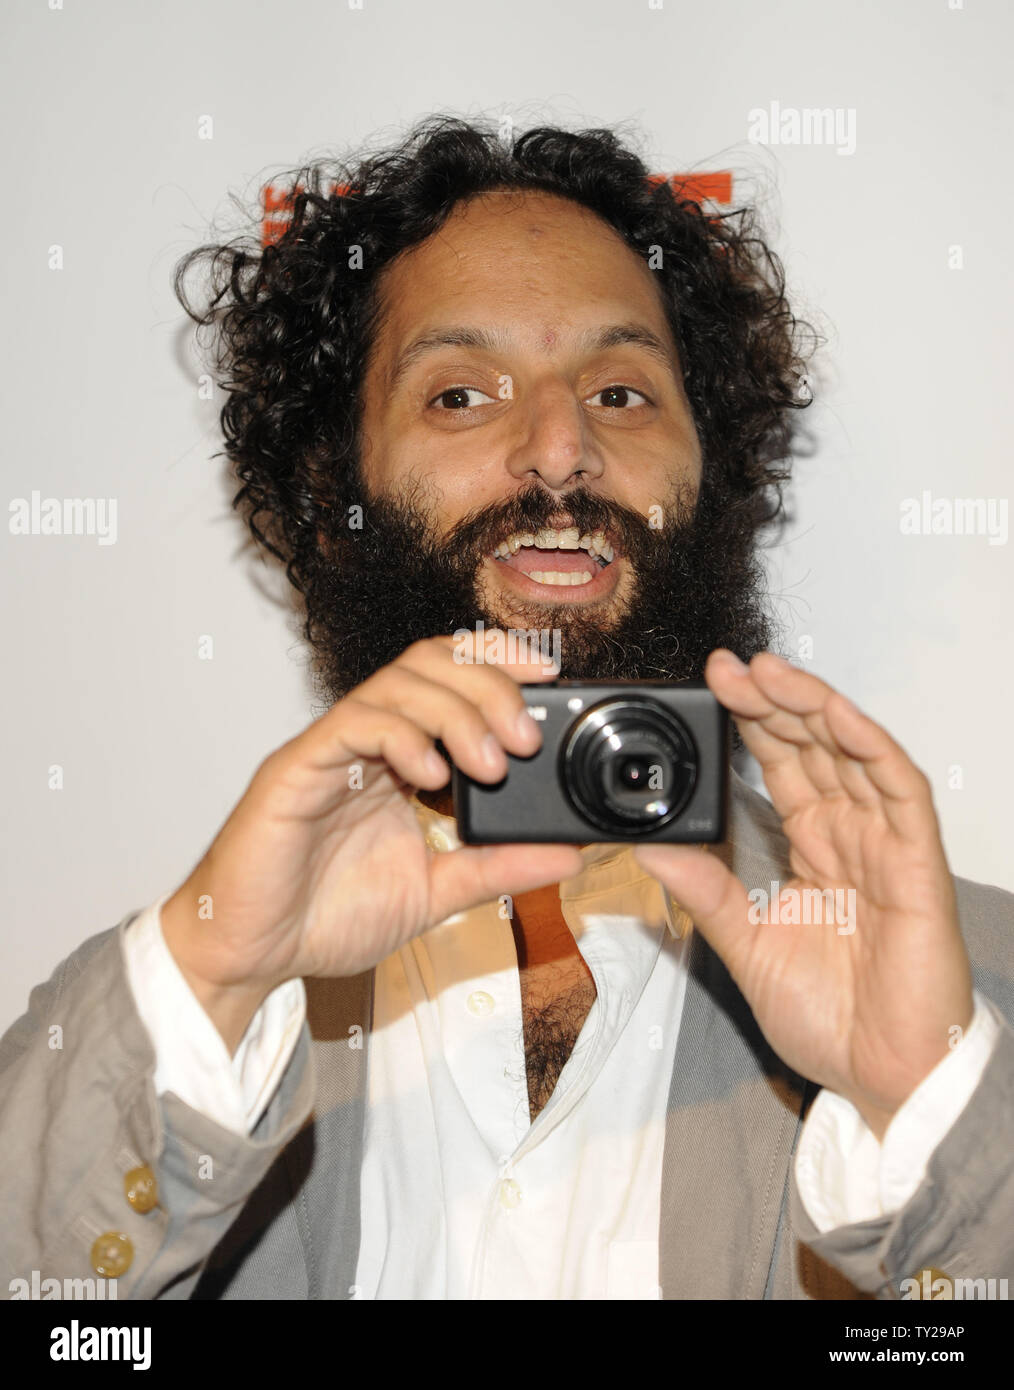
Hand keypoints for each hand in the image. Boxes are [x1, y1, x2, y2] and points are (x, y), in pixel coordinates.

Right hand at [162, 633, 581, 1052]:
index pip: (452, 679)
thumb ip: (497, 869)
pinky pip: (352, 725)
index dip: (500, 665)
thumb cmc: (324, 916)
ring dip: (456, 712)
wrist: (252, 955)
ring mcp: (332, 750)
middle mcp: (368, 743)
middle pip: (431, 664)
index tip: (550, 682)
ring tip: (490, 763)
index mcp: (400, 760)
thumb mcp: (435, 893)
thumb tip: (566, 856)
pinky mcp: (298, 768)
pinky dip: (400, 738)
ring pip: (397, 684)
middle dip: (489, 685)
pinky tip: (429, 776)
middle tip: (526, 737)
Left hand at [633, 649, 973, 1140]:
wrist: (882, 1077)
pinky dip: (868, 747)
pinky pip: (898, 791)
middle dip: (770, 699)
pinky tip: (834, 715)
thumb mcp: (747, 945)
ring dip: (812, 706)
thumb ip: (707, 893)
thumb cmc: (830, 1017)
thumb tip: (651, 848)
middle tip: (725, 666)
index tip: (710, 688)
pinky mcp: (917, 863)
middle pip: (812, 745)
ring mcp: (885, 844)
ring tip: (766, 672)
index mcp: (813, 848)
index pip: (781, 765)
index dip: (751, 721)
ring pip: (852, 752)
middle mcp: (850, 835)